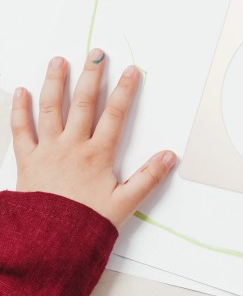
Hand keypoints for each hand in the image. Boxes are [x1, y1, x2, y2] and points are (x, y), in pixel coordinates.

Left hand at [10, 49, 175, 228]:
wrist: (49, 242)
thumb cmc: (87, 223)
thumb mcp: (125, 203)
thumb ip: (148, 178)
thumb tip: (169, 157)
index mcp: (97, 155)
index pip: (115, 115)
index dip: (125, 91)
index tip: (131, 71)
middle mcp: (72, 147)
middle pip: (84, 104)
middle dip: (92, 76)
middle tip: (96, 54)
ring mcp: (47, 150)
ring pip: (51, 109)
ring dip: (55, 83)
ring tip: (59, 61)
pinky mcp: (27, 160)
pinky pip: (21, 130)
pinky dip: (20, 109)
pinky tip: (22, 91)